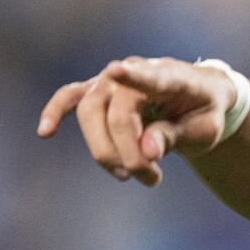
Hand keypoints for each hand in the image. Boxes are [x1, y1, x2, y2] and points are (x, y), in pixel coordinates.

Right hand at [37, 56, 237, 186]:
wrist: (201, 96)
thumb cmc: (204, 113)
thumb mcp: (205, 130)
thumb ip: (176, 137)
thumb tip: (147, 151)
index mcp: (173, 78)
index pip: (152, 78)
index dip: (135, 77)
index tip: (118, 70)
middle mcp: (138, 71)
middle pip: (115, 114)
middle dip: (127, 154)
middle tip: (151, 178)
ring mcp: (115, 79)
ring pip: (91, 112)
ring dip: (104, 151)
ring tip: (128, 175)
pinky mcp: (99, 89)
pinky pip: (71, 97)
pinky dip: (56, 111)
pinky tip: (45, 132)